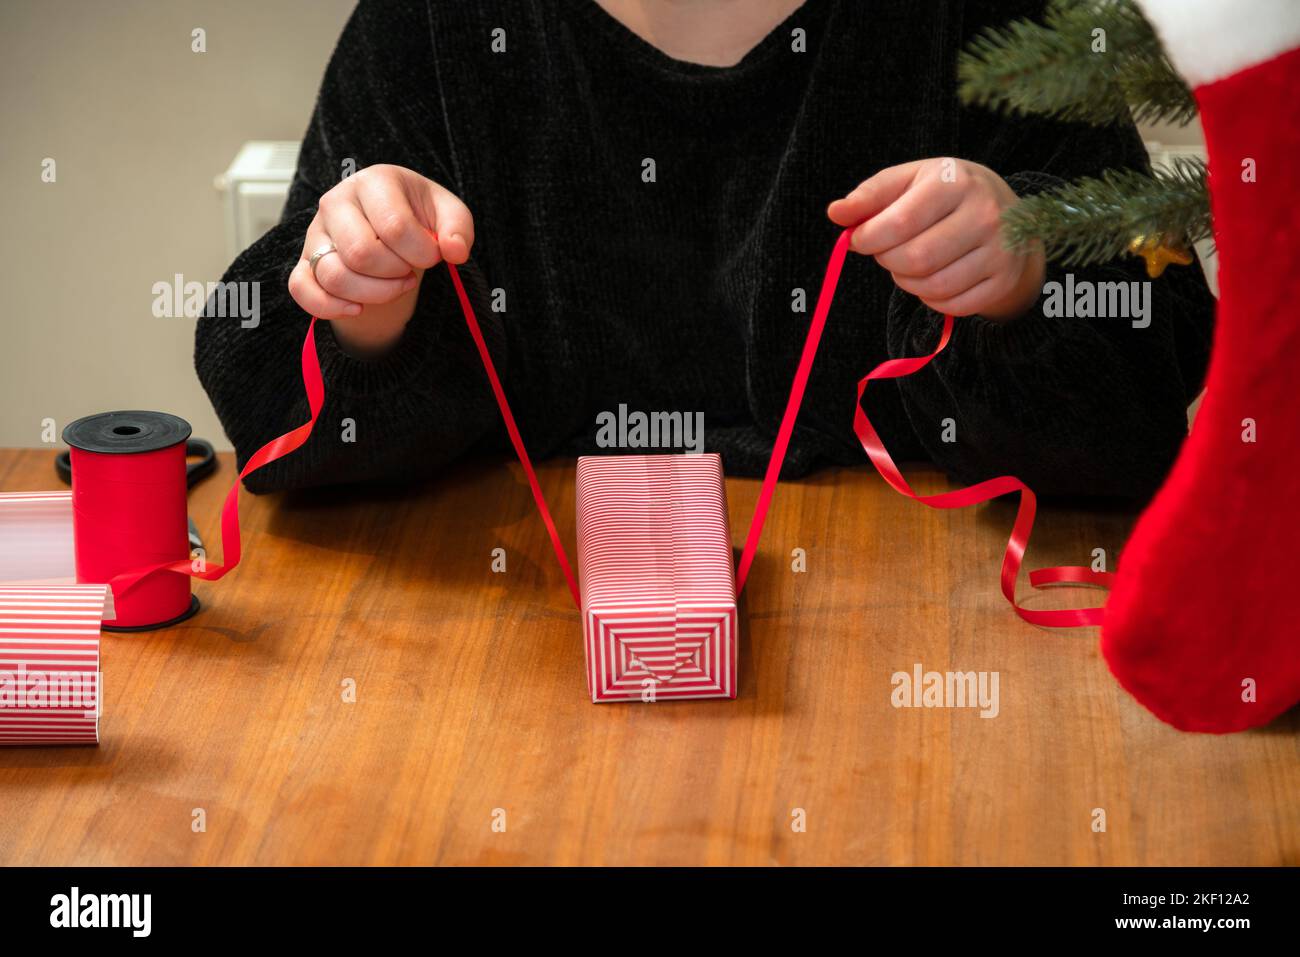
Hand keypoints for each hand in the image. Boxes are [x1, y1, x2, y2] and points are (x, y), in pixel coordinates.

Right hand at [288, 164, 473, 354]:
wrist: (389, 226)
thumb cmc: (418, 216)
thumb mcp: (447, 213)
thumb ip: (459, 228)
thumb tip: (454, 252)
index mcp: (373, 182)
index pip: (394, 227)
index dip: (421, 253)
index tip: (433, 256)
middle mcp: (336, 202)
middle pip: (361, 253)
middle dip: (395, 273)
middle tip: (410, 271)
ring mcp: (315, 232)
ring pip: (333, 275)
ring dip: (373, 294)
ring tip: (395, 287)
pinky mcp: (304, 261)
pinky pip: (302, 289)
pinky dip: (329, 307)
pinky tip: (358, 309)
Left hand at [828, 158, 1045, 321]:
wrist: (1008, 213)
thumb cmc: (944, 194)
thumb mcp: (909, 181)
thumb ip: (869, 196)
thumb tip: (836, 213)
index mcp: (955, 182)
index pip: (900, 223)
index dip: (868, 238)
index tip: (859, 239)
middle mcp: (985, 214)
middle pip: (915, 259)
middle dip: (888, 260)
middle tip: (888, 250)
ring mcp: (999, 250)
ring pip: (932, 286)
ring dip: (906, 281)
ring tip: (908, 263)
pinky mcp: (1003, 280)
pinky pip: (950, 305)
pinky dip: (930, 297)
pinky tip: (932, 277)